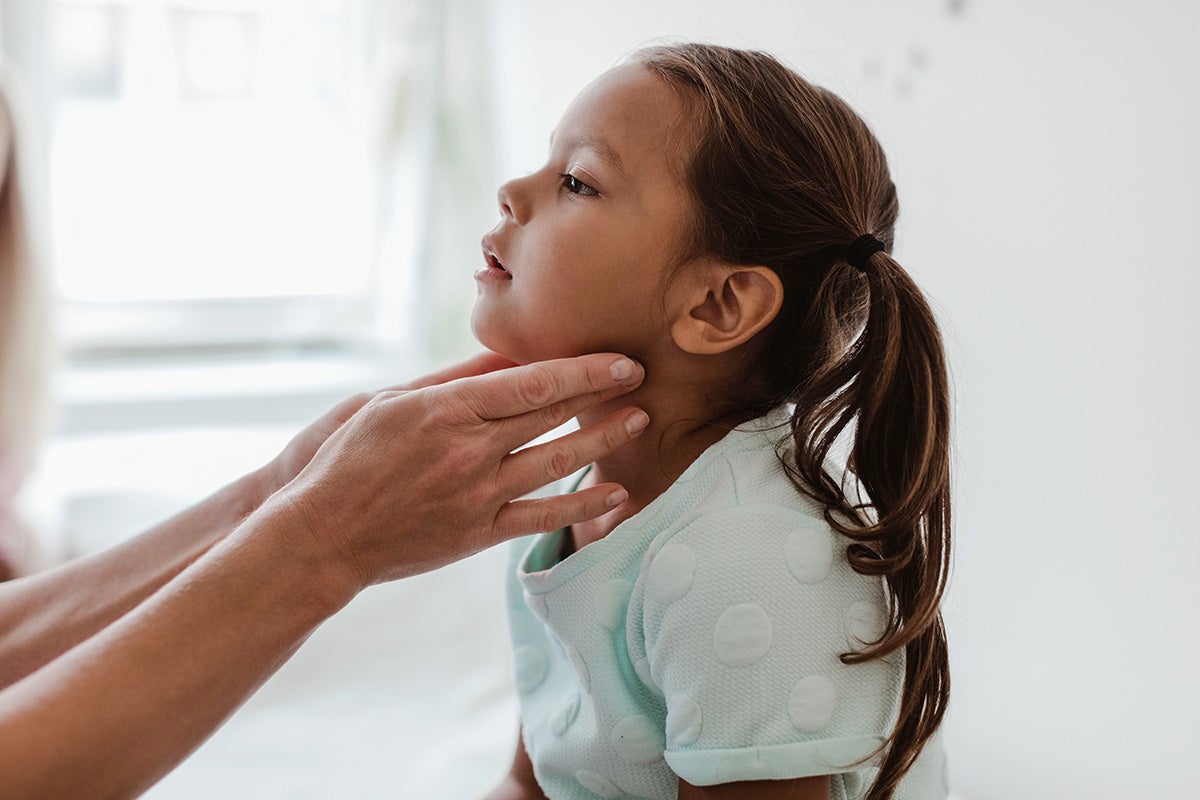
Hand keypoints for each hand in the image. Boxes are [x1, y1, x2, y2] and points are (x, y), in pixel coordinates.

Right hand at [261, 352, 647, 594]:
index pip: (531, 383)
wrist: (323, 534)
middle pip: (552, 415)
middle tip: (640, 375)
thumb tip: (503, 355)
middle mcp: (469, 451)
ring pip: (557, 462)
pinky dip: (582, 507)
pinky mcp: (479, 533)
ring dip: (603, 440)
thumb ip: (453, 380)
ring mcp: (478, 495)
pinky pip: (543, 517)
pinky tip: (615, 494)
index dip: (583, 370)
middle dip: (602, 393)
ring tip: (638, 420)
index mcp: (446, 410)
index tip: (618, 358)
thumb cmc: (347, 459)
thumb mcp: (390, 402)